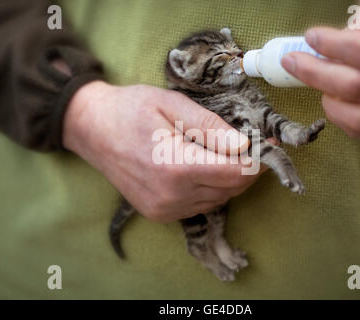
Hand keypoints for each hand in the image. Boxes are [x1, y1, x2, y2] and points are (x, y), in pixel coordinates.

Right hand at [63, 81, 263, 222]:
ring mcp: (164, 209)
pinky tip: (202, 168)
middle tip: (249, 145)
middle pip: (231, 188)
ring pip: (218, 199)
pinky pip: (200, 205)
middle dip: (247, 168)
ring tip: (223, 153)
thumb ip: (209, 127)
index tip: (268, 144)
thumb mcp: (171, 105)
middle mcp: (172, 196)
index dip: (258, 160)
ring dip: (229, 179)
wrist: (91, 128)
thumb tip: (244, 144)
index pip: (235, 172)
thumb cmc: (130, 109)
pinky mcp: (159, 214)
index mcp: (176, 166)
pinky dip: (211, 189)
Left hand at [281, 0, 359, 141]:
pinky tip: (333, 101)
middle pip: (353, 85)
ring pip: (355, 116)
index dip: (332, 44)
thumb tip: (347, 29)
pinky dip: (339, 117)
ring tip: (320, 83)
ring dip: (327, 98)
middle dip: (313, 72)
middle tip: (290, 61)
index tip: (311, 37)